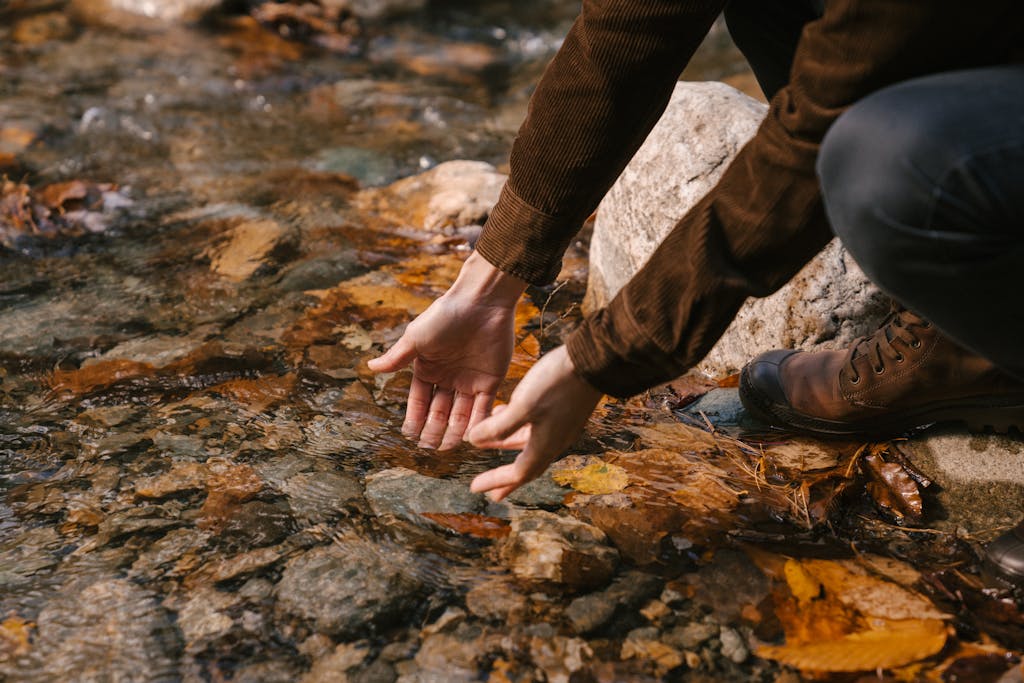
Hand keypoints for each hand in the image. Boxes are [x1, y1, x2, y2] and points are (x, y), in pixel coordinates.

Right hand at [367, 252, 525, 449]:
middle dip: (434, 430)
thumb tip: (369, 367)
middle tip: (429, 448)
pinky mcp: (491, 380)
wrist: (482, 302)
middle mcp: (448, 378)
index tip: (409, 435)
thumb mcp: (416, 337)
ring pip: (461, 413)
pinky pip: (484, 407)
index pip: (419, 400)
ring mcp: (470, 380)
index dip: (415, 417)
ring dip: (455, 431)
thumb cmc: (446, 315)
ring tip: (447, 448)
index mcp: (428, 368)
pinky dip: (478, 422)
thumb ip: (397, 357)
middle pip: (440, 411)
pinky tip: (471, 437)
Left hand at [467, 345, 602, 501]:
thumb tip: (473, 442)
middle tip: (492, 492)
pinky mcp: (561, 410)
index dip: (495, 481)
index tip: (474, 487)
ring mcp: (559, 425)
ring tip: (487, 445)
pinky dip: (514, 426)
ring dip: (506, 446)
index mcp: (545, 445)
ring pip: (527, 443)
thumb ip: (498, 427)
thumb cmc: (557, 384)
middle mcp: (554, 440)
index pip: (517, 472)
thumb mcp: (523, 406)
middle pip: (526, 465)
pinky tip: (503, 411)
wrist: (592, 362)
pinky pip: (533, 427)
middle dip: (506, 478)